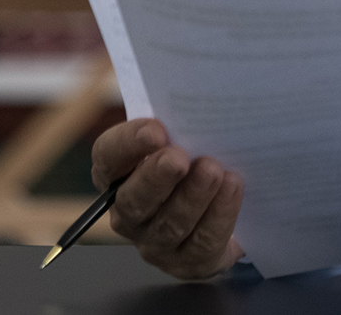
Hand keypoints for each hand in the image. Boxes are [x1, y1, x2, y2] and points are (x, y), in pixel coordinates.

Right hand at [90, 118, 243, 279]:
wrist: (230, 205)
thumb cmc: (200, 155)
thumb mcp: (187, 131)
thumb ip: (180, 114)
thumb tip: (195, 80)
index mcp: (120, 173)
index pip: (108, 158)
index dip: (127, 144)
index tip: (155, 129)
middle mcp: (131, 211)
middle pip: (133, 200)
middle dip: (155, 178)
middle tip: (178, 157)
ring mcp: (156, 242)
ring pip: (169, 224)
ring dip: (191, 197)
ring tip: (212, 170)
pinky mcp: (188, 261)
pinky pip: (201, 244)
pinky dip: (219, 215)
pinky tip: (232, 188)